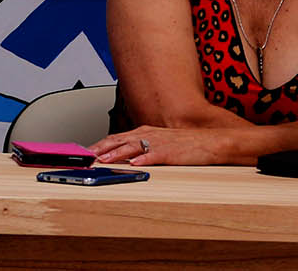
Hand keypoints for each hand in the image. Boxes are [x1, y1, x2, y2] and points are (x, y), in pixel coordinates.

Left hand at [89, 125, 217, 166]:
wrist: (212, 142)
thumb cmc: (188, 144)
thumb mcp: (160, 143)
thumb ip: (143, 148)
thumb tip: (125, 157)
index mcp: (146, 132)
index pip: (117, 137)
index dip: (101, 144)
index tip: (86, 152)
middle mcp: (150, 135)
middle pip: (121, 140)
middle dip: (102, 148)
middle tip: (87, 156)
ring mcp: (160, 143)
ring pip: (134, 147)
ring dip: (117, 153)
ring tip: (104, 160)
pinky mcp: (172, 152)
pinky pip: (155, 155)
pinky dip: (144, 159)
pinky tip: (135, 164)